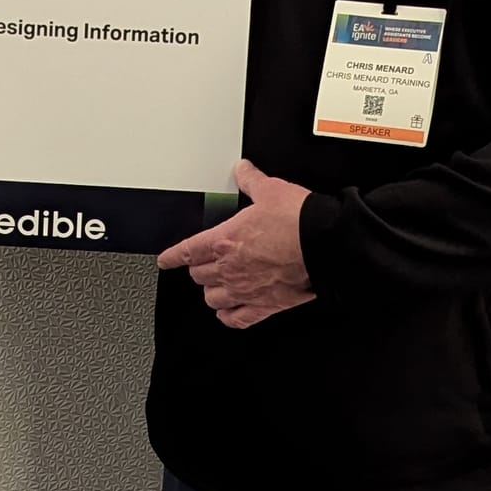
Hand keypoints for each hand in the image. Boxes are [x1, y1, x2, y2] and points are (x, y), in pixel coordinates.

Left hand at [157, 158, 314, 328]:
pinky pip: (237, 319)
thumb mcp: (271, 191)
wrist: (324, 244)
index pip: (188, 251)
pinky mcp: (265, 305)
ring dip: (210, 292)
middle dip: (197, 269)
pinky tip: (228, 313)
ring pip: (212, 298)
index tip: (166, 260)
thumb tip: (244, 171)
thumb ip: (252, 181)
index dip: (173, 256)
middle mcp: (231, 268)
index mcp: (225, 240)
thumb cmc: (298, 220)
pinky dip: (229, 316)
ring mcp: (246, 289)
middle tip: (200, 265)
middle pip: (199, 275)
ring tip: (213, 286)